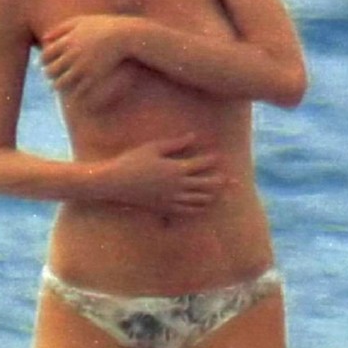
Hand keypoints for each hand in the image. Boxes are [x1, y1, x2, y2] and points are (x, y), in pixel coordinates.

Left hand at [42, 16, 133, 99]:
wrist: (123, 36)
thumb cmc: (101, 26)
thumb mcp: (80, 21)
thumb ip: (60, 28)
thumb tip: (44, 39)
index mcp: (68, 41)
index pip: (46, 56)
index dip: (42, 62)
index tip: (43, 64)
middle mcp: (73, 55)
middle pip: (51, 70)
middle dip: (48, 75)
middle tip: (48, 76)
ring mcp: (83, 67)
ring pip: (62, 83)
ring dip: (56, 86)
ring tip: (55, 87)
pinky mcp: (94, 77)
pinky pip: (78, 90)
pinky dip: (72, 94)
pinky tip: (71, 93)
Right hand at [95, 134, 229, 216]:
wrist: (114, 184)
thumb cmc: (132, 161)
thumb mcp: (152, 148)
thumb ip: (175, 143)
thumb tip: (193, 137)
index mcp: (175, 168)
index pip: (200, 164)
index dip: (211, 160)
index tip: (219, 156)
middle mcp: (177, 186)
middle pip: (206, 184)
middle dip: (220, 181)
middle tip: (233, 180)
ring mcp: (171, 199)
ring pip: (199, 199)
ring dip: (212, 196)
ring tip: (220, 193)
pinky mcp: (164, 208)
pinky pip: (187, 210)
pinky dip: (198, 208)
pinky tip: (203, 206)